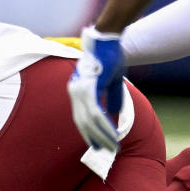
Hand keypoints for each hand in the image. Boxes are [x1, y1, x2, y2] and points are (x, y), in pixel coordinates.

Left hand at [67, 26, 124, 151]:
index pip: (79, 117)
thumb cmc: (110, 56)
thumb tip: (114, 115)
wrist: (109, 38)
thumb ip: (112, 98)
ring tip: (113, 146)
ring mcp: (80, 90)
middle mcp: (75, 92)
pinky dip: (105, 125)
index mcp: (77, 90)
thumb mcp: (112, 81)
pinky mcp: (89, 88)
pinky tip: (113, 134)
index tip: (97, 146)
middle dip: (94, 139)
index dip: (88, 133)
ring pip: (90, 121)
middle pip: (82, 123)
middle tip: (105, 152)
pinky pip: (96, 112)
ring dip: (103, 136)